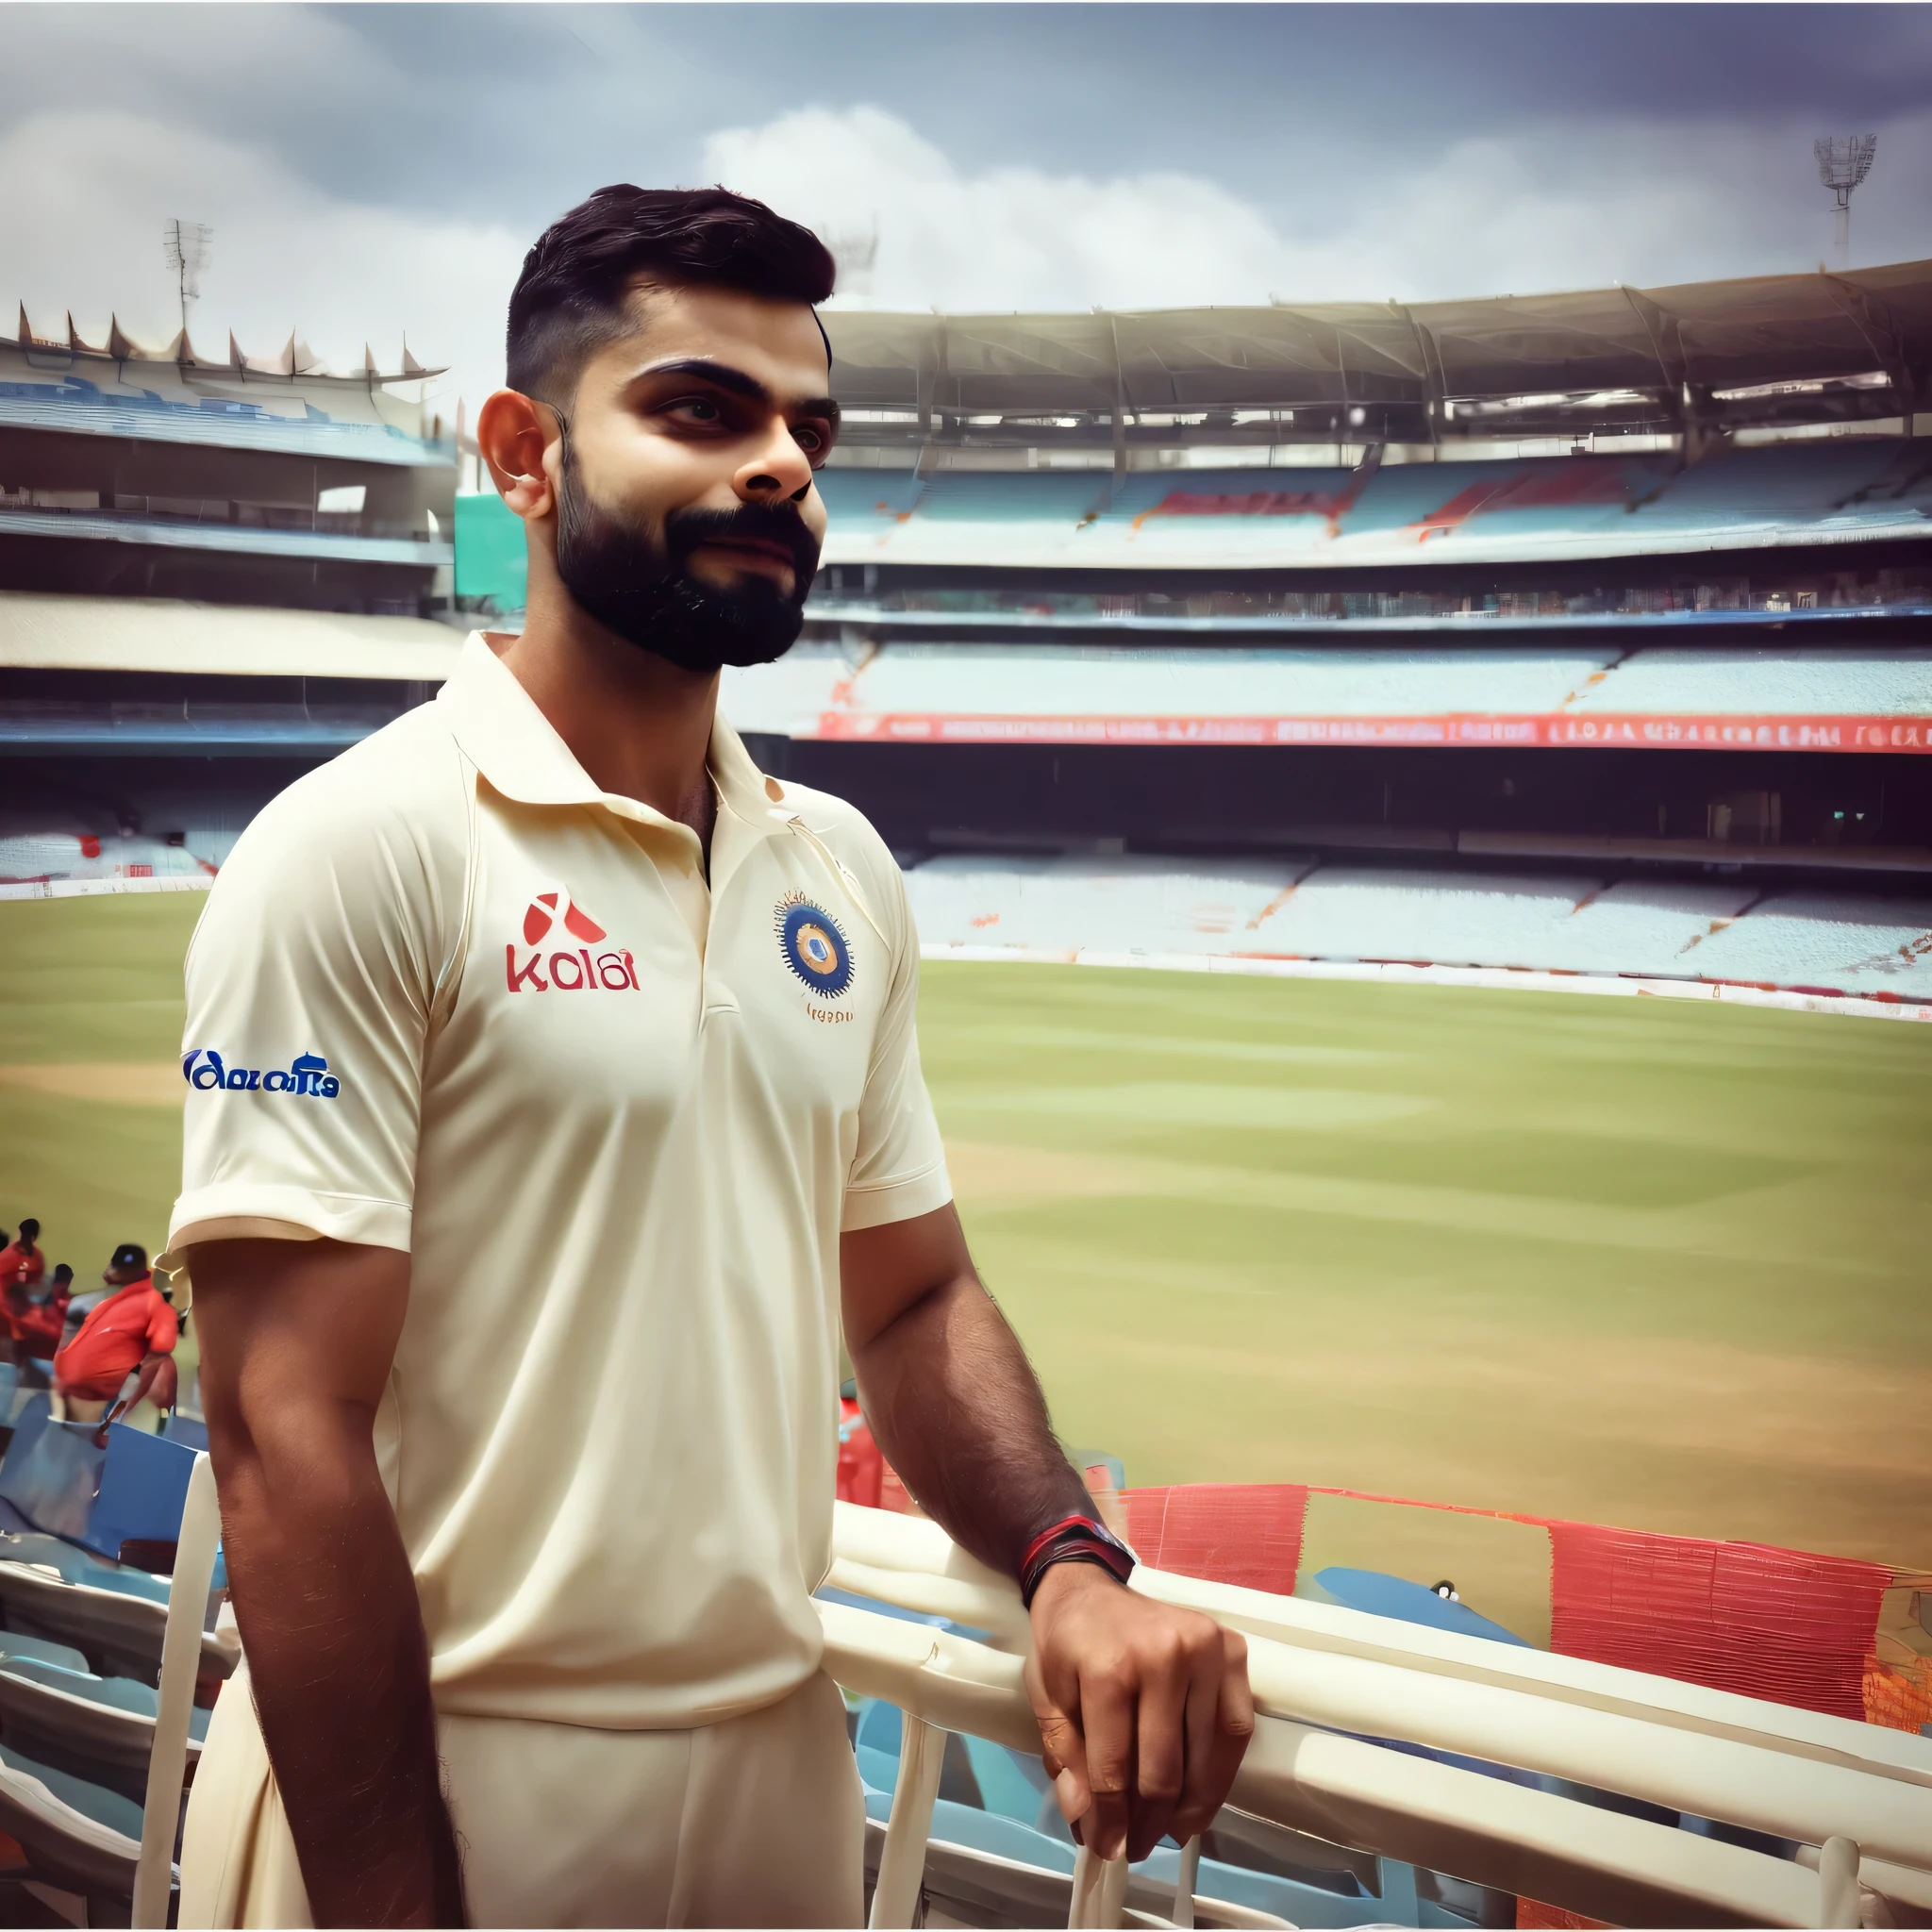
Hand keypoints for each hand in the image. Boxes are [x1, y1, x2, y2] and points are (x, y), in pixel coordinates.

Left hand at [1024, 1561, 1253, 1863]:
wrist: (1089, 1588)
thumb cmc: (1065, 1643)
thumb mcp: (1045, 1696)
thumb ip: (1064, 1756)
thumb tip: (1087, 1820)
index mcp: (1107, 1667)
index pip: (1114, 1769)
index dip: (1111, 1821)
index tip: (1108, 1850)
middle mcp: (1162, 1656)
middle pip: (1164, 1770)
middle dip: (1149, 1822)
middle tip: (1137, 1847)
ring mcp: (1204, 1651)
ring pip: (1204, 1758)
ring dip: (1187, 1809)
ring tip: (1168, 1832)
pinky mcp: (1232, 1651)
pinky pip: (1236, 1731)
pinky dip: (1220, 1773)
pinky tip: (1199, 1798)